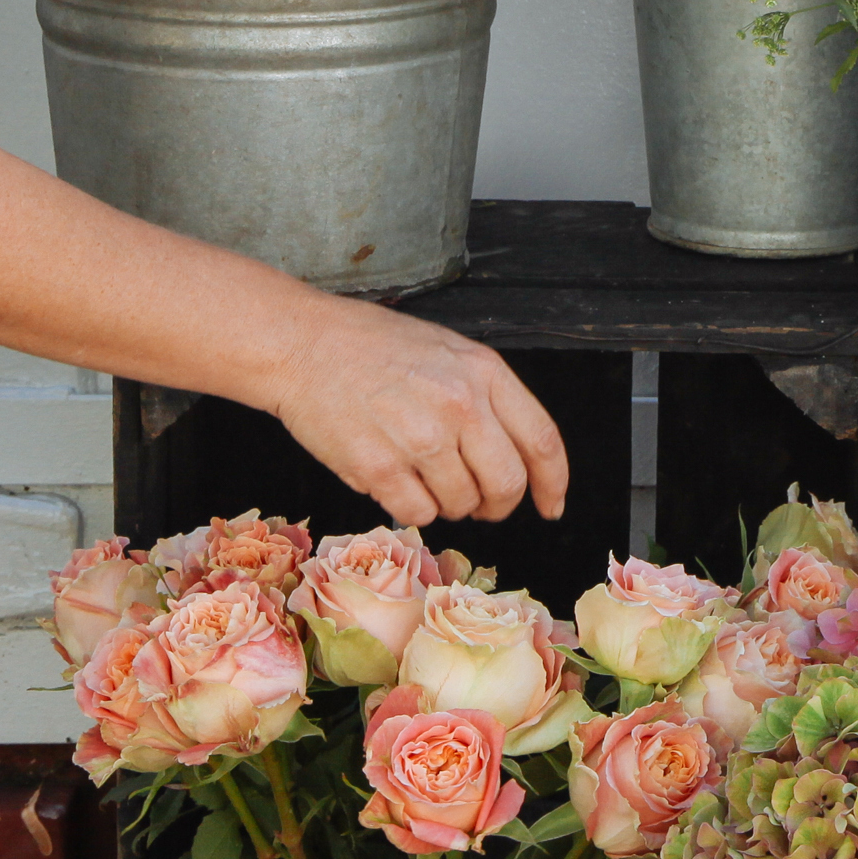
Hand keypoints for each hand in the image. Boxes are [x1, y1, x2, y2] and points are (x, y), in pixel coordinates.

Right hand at [267, 298, 568, 528]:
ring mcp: (420, 438)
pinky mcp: (378, 467)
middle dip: (499, 504)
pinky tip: (396, 480)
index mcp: (484, 372)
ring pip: (462, 504)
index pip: (541, 441)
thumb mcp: (451, 352)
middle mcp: (460, 405)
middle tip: (482, 504)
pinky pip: (417, 513)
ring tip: (424, 475)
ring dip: (450, 503)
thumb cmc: (376, 347)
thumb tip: (518, 456)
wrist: (304, 345)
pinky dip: (412, 508)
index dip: (553, 483)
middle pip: (507, 483)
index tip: (552, 506)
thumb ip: (487, 397)